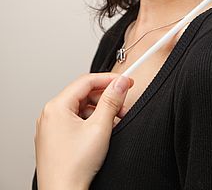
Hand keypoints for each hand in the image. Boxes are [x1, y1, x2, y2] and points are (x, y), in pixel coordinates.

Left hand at [34, 72, 133, 189]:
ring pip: (81, 108)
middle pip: (84, 94)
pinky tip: (103, 131)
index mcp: (56, 107)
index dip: (109, 79)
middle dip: (106, 99)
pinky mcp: (54, 140)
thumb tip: (120, 83)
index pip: (86, 81)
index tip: (125, 81)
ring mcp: (50, 128)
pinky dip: (91, 122)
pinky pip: (75, 121)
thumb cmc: (73, 168)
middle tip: (122, 105)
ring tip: (114, 122)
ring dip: (100, 111)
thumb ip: (112, 101)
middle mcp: (50, 115)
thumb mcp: (100, 127)